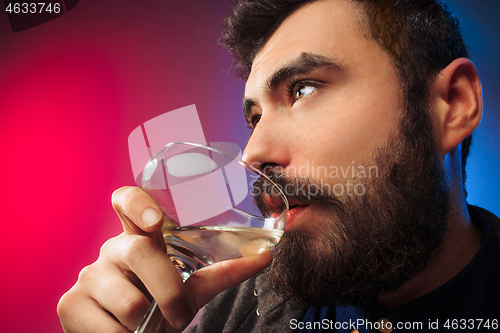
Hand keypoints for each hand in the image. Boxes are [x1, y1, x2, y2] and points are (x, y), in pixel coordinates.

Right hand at [57, 186, 272, 332]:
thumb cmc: (163, 301)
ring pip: (127, 301)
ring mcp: (88, 275)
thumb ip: (225, 270)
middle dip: (168, 291)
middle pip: (138, 252)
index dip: (136, 202)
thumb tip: (266, 255)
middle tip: (178, 314)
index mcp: (140, 237)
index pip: (125, 199)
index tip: (153, 221)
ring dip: (147, 324)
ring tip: (147, 324)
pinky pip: (108, 329)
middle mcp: (112, 248)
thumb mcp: (193, 284)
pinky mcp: (70, 303)